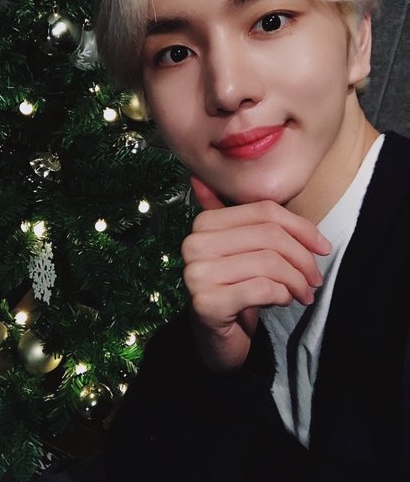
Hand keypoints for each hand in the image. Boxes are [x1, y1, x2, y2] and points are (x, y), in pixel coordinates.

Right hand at [182, 176, 330, 371]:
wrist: (216, 339)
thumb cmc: (235, 288)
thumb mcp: (241, 249)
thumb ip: (237, 217)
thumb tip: (203, 175)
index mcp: (203, 224)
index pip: (264, 211)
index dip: (300, 227)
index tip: (321, 247)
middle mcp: (194, 245)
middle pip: (268, 235)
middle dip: (302, 257)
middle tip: (315, 277)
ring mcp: (197, 274)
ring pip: (268, 262)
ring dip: (296, 280)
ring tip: (304, 293)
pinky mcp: (206, 303)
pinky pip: (261, 288)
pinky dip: (281, 295)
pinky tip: (283, 301)